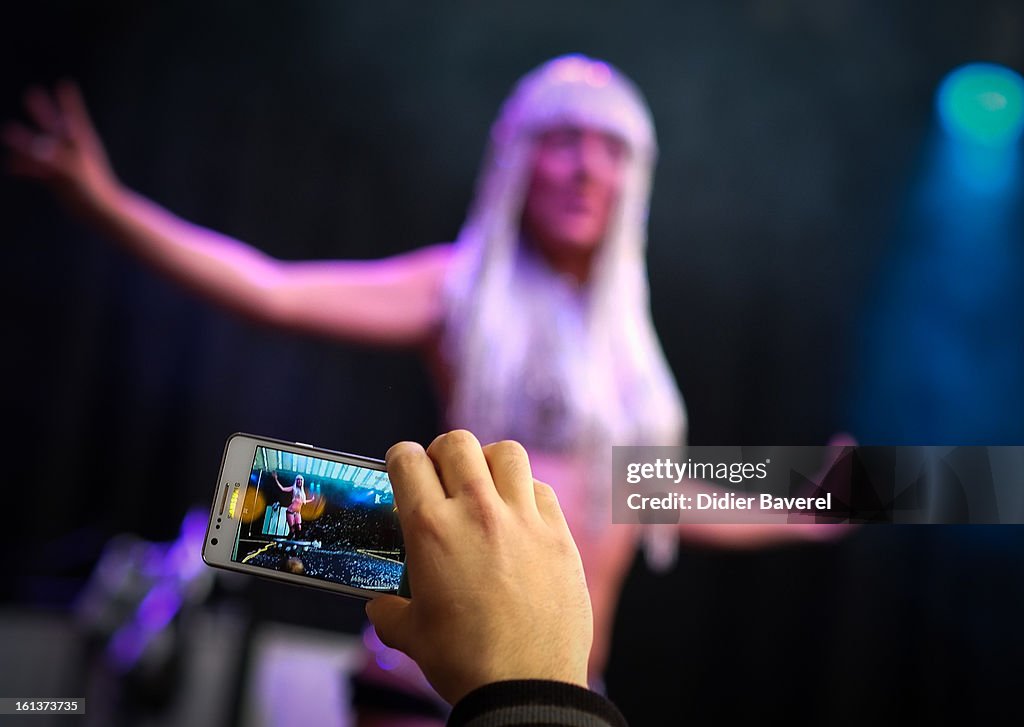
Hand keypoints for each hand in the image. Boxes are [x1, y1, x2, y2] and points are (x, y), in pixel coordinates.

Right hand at [3, 80, 118, 214]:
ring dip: (25, 141)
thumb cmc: (92, 190)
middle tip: (32, 93)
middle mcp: (72, 151)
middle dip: (42, 110)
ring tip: (8, 131)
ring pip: (42, 148)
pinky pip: (38, 170)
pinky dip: (25, 167)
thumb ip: (53, 157)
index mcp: (81, 143)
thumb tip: (35, 146)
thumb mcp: (72, 171)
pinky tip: (10, 166)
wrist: (102, 213)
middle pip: (54, 125)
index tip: (66, 84)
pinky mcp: (59, 180)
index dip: (69, 101)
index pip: (73, 116)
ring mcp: (65, 165)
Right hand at [365, 429, 592, 704]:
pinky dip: (527, 493)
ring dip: (490, 462)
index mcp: (431, 529)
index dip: (401, 459)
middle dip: (443, 453)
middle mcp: (476, 511)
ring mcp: (522, 519)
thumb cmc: (466, 661)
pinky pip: (541, 489)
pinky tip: (520, 516)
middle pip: (457, 443)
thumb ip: (390, 611)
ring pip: (506, 453)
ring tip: (486, 485)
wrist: (527, 687)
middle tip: (443, 476)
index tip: (403, 468)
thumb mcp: (412, 634)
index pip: (408, 459)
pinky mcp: (559, 534)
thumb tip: (381, 606)